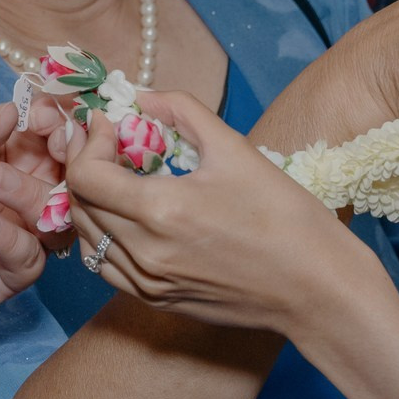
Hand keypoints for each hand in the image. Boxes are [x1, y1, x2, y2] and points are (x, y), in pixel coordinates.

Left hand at [0, 97, 81, 258]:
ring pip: (58, 219)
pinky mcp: (3, 274)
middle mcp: (22, 190)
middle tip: (51, 144)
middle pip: (70, 176)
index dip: (60, 123)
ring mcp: (16, 232)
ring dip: (36, 196)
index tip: (47, 117)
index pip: (54, 133)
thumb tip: (14, 109)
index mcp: (10, 151)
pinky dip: (13, 241)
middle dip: (69, 159)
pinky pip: (29, 261)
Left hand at [55, 90, 368, 335]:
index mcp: (161, 212)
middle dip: (84, 164)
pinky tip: (125, 217)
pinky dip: (103, 237)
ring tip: (113, 176)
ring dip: (90, 201)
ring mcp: (148, 284)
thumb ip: (184, 112)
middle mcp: (144, 254)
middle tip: (105, 141)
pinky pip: (106, 267)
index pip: (85, 175)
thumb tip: (144, 97)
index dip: (88, 142)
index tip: (108, 123)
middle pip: (79, 204)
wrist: (318, 290)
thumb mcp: (237, 150)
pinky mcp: (157, 302)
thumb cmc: (286, 218)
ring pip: (87, 238)